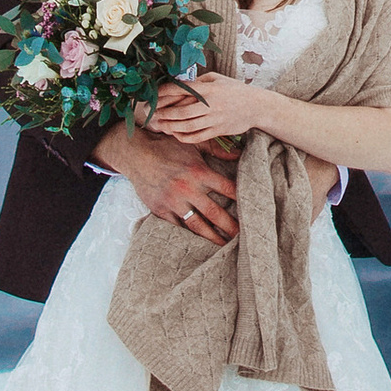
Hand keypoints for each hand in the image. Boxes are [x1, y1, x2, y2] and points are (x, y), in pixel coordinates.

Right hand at [99, 114, 237, 245]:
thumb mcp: (192, 144)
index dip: (242, 199)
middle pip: (215, 213)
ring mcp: (173, 202)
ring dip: (213, 237)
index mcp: (199, 172)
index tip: (254, 209)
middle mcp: (187, 189)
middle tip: (245, 237)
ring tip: (226, 246)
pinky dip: (190, 235)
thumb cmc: (167, 147)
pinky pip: (178, 227)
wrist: (136, 154)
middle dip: (231, 226)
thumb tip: (240, 153)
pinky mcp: (161, 210)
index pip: (227, 189)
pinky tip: (200, 243)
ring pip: (198, 225)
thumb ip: (216, 149)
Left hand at [147, 71, 260, 147]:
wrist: (257, 106)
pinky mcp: (218, 131)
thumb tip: (179, 83)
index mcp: (209, 88)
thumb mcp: (218, 78)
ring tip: (159, 124)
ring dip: (170, 126)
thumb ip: (199, 81)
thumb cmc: (235, 89)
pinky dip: (183, 137)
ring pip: (187, 126)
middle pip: (181, 111)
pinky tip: (175, 134)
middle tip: (151, 113)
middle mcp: (211, 104)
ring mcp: (214, 119)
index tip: (152, 95)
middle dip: (163, 113)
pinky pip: (197, 137)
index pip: (181, 89)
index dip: (164, 92)